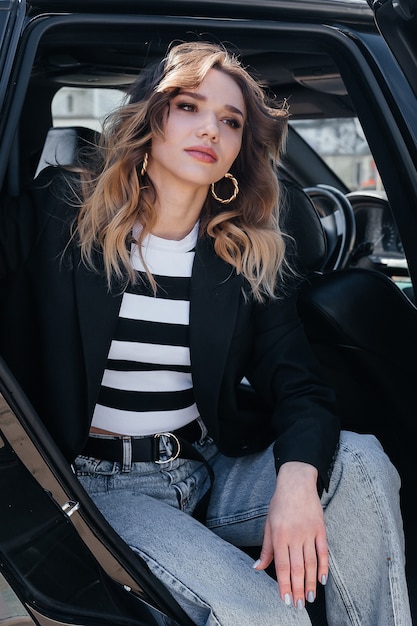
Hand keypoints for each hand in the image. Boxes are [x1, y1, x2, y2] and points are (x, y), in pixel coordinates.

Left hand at [253, 461, 327, 607]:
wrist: (297, 482)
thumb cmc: (280, 502)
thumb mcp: (268, 523)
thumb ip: (266, 548)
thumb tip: (258, 567)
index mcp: (279, 535)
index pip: (282, 566)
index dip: (284, 585)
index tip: (285, 599)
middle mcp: (295, 535)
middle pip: (297, 568)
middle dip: (297, 589)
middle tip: (298, 605)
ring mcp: (309, 532)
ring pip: (311, 563)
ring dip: (310, 582)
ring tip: (309, 598)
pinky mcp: (320, 529)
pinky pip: (323, 551)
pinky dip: (324, 566)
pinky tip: (322, 580)